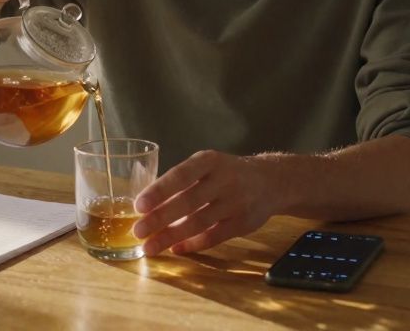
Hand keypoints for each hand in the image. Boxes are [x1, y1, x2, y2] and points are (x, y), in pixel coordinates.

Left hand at [131, 150, 281, 255]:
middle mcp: (224, 180)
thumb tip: (147, 207)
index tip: (139, 205)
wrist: (271, 181)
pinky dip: (193, 244)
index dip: (159, 191)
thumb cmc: (227, 173)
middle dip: (160, 218)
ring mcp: (235, 202)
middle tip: (138, 231)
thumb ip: (182, 181)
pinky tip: (176, 249)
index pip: (181, 175)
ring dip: (171, 236)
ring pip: (199, 222)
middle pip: (188, 201)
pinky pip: (213, 236)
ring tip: (150, 247)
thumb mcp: (207, 165)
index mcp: (209, 161)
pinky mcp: (243, 223)